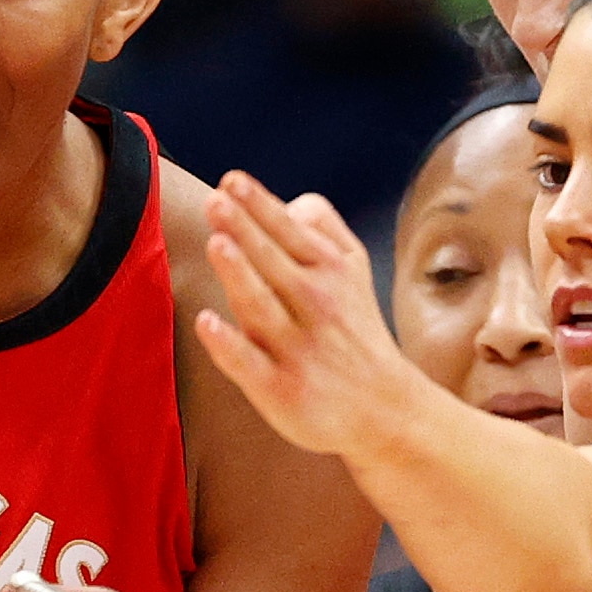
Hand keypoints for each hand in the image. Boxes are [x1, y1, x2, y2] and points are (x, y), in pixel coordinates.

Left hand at [195, 174, 417, 459]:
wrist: (385, 409)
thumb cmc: (353, 329)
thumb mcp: (353, 270)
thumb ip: (324, 228)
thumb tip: (289, 200)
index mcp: (330, 271)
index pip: (289, 231)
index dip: (260, 206)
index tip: (232, 181)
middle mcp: (316, 306)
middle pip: (273, 263)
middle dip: (246, 230)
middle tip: (216, 200)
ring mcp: (298, 349)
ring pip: (263, 307)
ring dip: (240, 276)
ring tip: (217, 244)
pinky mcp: (281, 390)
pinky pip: (250, 364)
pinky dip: (230, 345)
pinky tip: (206, 323)